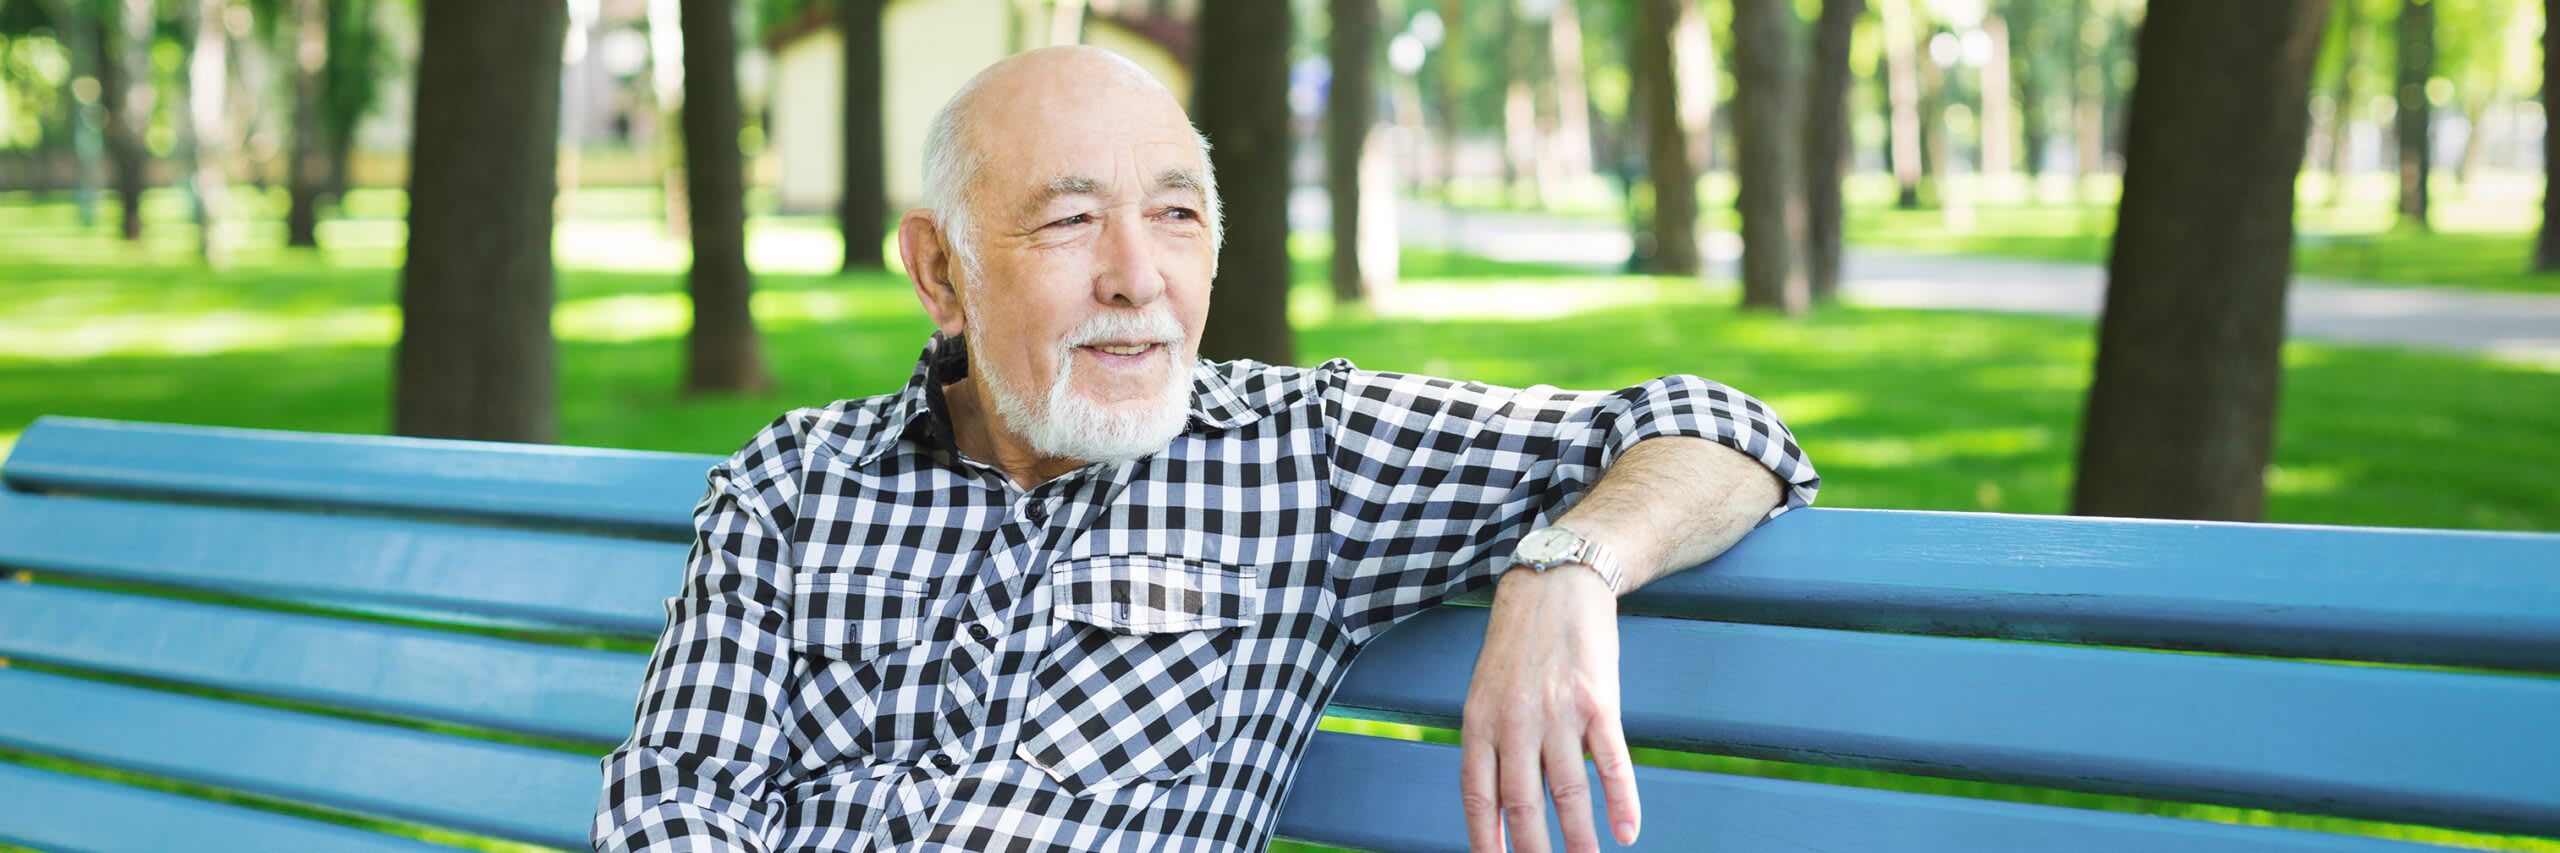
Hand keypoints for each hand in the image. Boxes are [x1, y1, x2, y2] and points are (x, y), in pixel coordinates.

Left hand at [1460, 566, 1639, 851]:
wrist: (1558, 584)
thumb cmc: (1520, 643)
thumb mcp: (1486, 689)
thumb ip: (1491, 740)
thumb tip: (1501, 802)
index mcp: (1479, 721)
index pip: (1478, 795)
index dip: (1486, 838)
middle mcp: (1514, 720)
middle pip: (1522, 802)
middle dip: (1533, 851)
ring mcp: (1557, 712)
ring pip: (1567, 791)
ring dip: (1579, 838)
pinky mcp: (1599, 702)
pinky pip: (1611, 763)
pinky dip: (1622, 802)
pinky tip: (1628, 832)